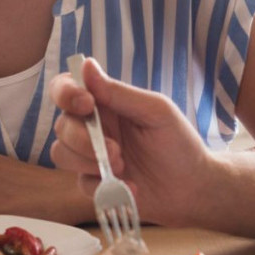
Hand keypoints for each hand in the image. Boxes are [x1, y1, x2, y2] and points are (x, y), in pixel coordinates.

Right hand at [49, 58, 211, 226]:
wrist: (193, 187)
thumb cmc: (179, 143)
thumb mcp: (155, 112)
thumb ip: (119, 92)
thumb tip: (86, 65)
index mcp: (106, 103)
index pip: (67, 88)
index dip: (66, 93)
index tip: (86, 104)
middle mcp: (94, 127)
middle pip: (62, 125)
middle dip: (82, 138)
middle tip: (115, 150)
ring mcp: (92, 156)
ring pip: (61, 153)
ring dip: (89, 161)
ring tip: (123, 168)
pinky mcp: (95, 183)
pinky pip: (81, 183)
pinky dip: (104, 186)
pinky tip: (131, 188)